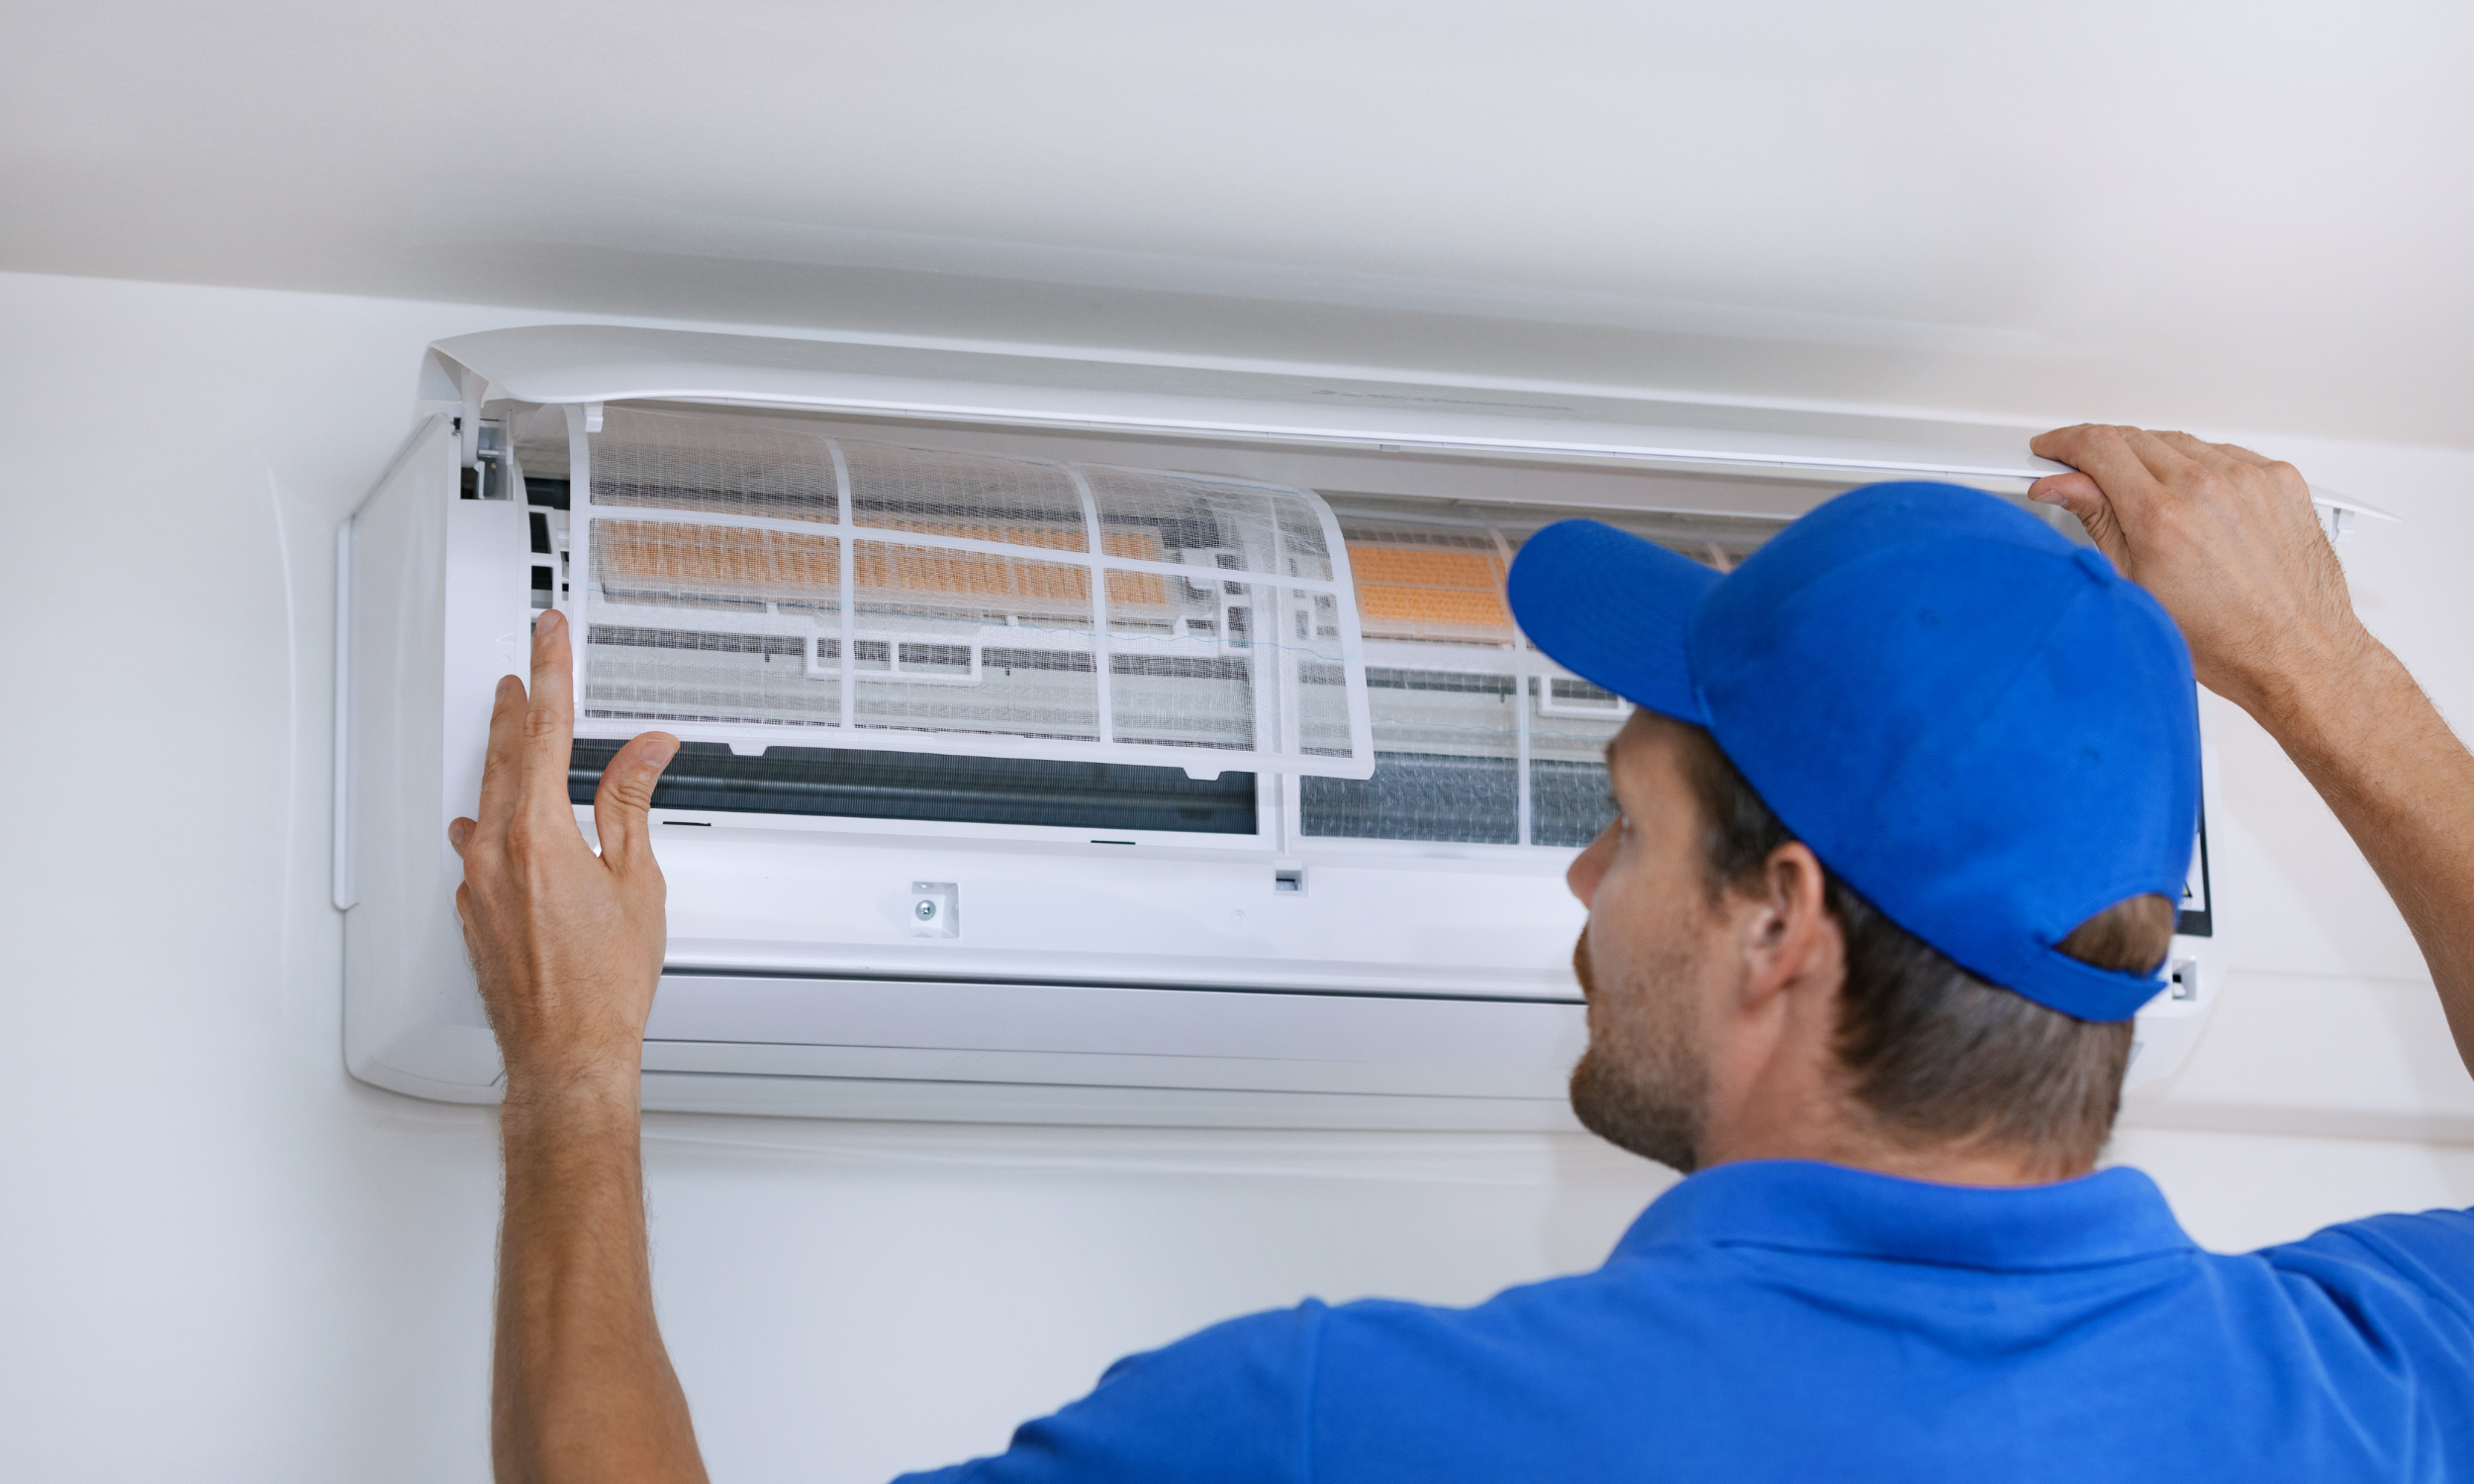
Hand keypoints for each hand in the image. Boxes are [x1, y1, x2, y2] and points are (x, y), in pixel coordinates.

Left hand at [447, 608, 679, 1099]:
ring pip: (484, 798)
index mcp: (538, 835)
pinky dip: (488, 819)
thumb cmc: (604, 986)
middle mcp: (495, 853)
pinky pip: (474, 846)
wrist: (566, 1053)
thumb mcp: (636, 881)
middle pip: (503, 756)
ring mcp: (477, 885)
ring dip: (500, 756)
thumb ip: (631, 804)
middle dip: (517, 704)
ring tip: (509, 725)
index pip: (544, 730)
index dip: (550, 673)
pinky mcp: (473, 913)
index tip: (547, 634)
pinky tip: (487, 819)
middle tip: (526, 665)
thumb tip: (644, 751)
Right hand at [2026, 424, 2374, 723]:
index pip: (2099, 446)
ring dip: (2154, 461)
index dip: (2065, 442)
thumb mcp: (2135, 584)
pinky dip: (2202, 469)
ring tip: (2156, 505)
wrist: (2295, 652)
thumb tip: (2063, 486)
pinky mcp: (2280, 479)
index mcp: (2162, 516)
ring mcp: (2249, 479)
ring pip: (2180, 442)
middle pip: (2135, 438)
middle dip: (2104, 453)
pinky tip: (2199, 505)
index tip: (2055, 448)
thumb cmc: (2223, 638)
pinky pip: (2225, 453)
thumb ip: (2096, 519)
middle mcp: (2208, 487)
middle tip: (2094, 481)